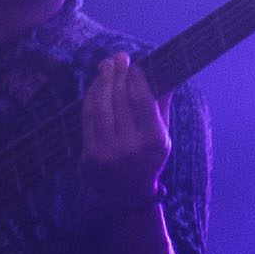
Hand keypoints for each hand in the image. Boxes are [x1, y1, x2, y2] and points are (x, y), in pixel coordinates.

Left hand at [77, 54, 170, 215]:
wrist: (124, 196)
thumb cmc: (147, 160)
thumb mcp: (162, 137)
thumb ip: (162, 107)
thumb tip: (166, 76)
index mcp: (155, 141)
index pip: (142, 101)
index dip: (136, 79)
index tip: (135, 65)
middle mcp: (131, 147)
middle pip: (120, 100)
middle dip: (118, 75)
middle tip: (119, 57)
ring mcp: (108, 153)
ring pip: (101, 107)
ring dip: (102, 82)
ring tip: (106, 66)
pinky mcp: (89, 157)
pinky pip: (88, 120)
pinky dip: (90, 99)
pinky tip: (95, 86)